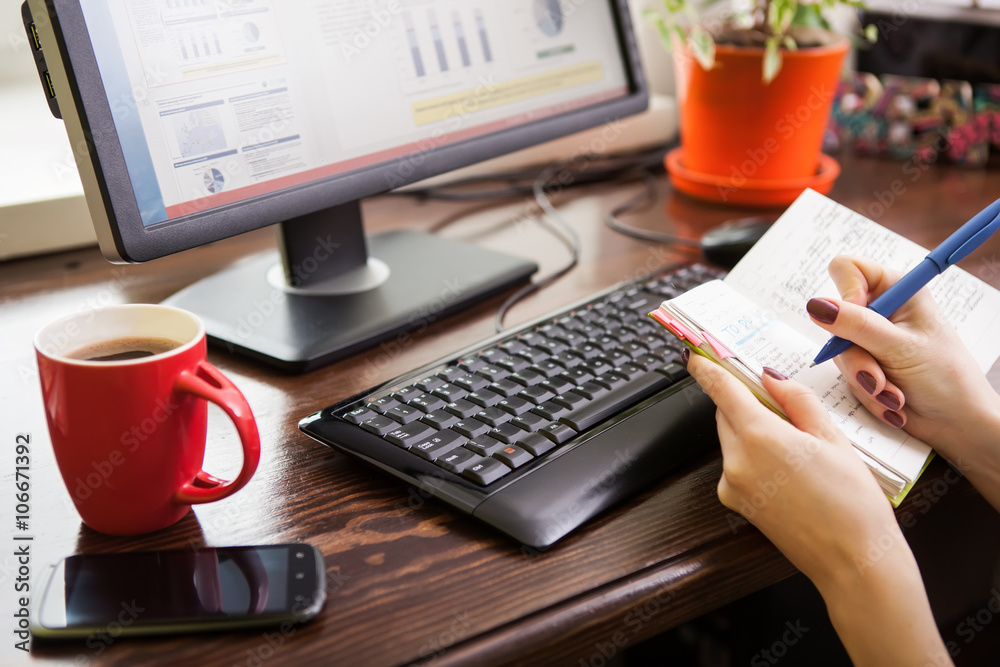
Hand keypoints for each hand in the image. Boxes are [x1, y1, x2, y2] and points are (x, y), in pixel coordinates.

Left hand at [685, 350, 949, 665]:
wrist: (853, 563)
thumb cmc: (853, 504)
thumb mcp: (833, 439)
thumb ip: (797, 401)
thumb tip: (770, 379)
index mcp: (760, 437)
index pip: (721, 390)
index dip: (707, 369)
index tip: (697, 356)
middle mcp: (736, 461)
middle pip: (726, 414)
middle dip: (745, 403)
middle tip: (781, 406)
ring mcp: (732, 485)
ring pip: (730, 439)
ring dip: (751, 431)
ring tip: (797, 448)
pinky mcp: (735, 503)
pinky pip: (736, 464)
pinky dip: (752, 456)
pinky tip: (789, 471)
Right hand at [806, 256, 999, 501]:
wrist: (957, 423)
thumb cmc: (945, 377)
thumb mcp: (900, 348)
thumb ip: (856, 325)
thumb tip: (815, 305)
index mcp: (897, 289)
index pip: (847, 269)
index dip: (845, 292)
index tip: (854, 320)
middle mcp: (880, 310)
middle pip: (835, 317)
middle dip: (856, 354)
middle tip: (877, 376)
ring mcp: (869, 338)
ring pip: (838, 350)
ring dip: (864, 378)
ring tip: (892, 394)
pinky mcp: (864, 363)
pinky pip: (844, 373)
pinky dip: (865, 391)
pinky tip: (890, 401)